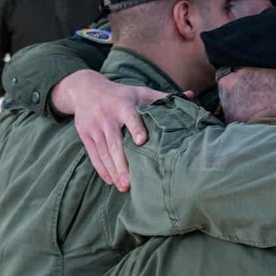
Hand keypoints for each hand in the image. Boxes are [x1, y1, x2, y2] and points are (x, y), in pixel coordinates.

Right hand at [53, 71, 172, 190]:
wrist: (86, 89)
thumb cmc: (122, 94)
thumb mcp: (140, 91)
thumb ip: (163, 96)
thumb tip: (191, 95)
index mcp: (123, 105)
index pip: (131, 117)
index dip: (136, 128)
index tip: (142, 141)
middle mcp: (107, 117)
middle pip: (114, 143)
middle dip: (122, 163)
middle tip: (130, 182)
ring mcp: (94, 127)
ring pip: (103, 152)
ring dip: (113, 171)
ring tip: (123, 187)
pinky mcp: (85, 135)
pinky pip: (93, 154)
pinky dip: (102, 169)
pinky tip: (110, 181)